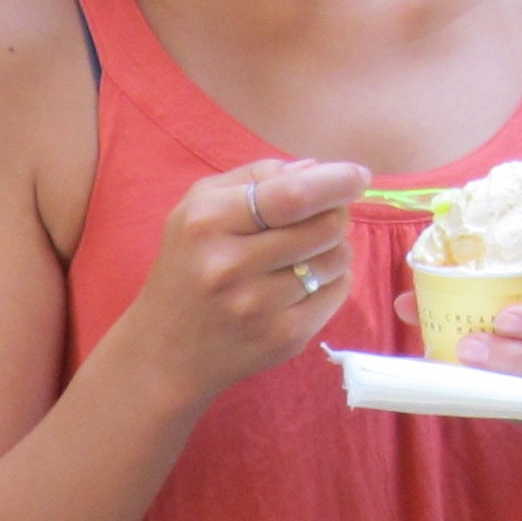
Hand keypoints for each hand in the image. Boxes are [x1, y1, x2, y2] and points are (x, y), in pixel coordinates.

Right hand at [120, 158, 370, 407]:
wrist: (165, 352)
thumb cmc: (185, 268)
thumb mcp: (196, 209)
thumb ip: (253, 178)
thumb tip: (315, 168)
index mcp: (208, 222)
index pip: (293, 195)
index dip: (336, 181)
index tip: (357, 176)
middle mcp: (231, 265)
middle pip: (324, 226)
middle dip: (336, 214)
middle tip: (323, 217)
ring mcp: (259, 307)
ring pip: (336, 260)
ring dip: (334, 248)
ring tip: (307, 252)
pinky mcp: (283, 338)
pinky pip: (337, 293)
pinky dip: (332, 280)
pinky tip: (305, 282)